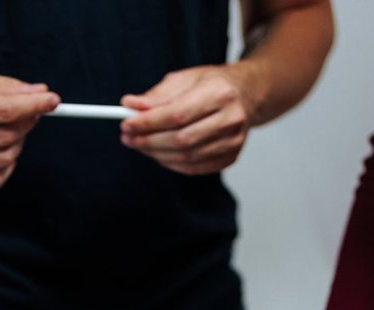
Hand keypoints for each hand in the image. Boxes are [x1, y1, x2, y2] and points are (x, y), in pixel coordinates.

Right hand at [0, 70, 58, 192]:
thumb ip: (3, 86)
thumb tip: (39, 92)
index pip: (4, 111)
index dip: (34, 105)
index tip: (52, 100)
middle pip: (8, 136)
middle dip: (26, 121)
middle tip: (27, 111)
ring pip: (6, 158)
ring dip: (17, 142)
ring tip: (7, 128)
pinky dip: (6, 162)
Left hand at [120, 64, 257, 175]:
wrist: (247, 93)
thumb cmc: (213, 84)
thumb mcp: (185, 78)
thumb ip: (157, 94)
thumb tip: (129, 105)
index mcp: (220, 93)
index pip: (177, 114)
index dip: (148, 123)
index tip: (126, 124)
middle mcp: (231, 118)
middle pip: (182, 139)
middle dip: (149, 141)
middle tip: (128, 137)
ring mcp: (234, 141)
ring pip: (186, 157)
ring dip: (157, 154)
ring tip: (139, 144)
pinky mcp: (231, 156)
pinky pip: (194, 167)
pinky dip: (172, 163)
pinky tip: (159, 153)